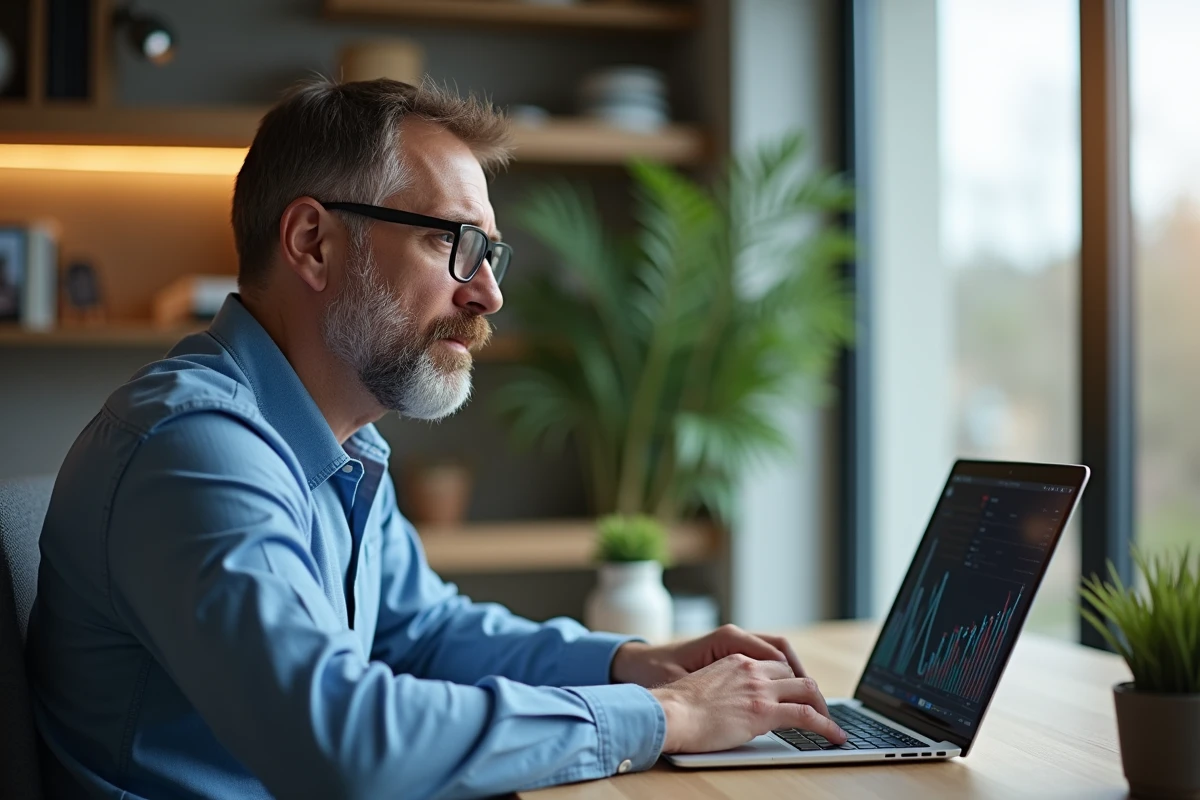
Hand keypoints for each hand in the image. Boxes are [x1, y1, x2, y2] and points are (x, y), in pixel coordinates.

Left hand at [610, 624, 807, 687]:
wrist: (637, 667)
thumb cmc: (659, 675)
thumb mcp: (693, 686)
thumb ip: (729, 692)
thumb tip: (761, 700)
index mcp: (729, 639)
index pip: (780, 656)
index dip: (803, 682)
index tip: (818, 706)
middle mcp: (734, 638)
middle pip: (784, 654)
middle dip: (805, 680)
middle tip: (821, 708)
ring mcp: (732, 646)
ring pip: (777, 657)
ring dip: (794, 678)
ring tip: (809, 704)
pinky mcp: (728, 657)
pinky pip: (763, 662)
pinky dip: (779, 677)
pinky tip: (784, 697)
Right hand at [649, 655, 846, 753]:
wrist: (670, 713)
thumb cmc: (676, 708)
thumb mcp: (704, 688)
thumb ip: (725, 690)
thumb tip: (734, 708)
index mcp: (736, 661)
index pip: (774, 665)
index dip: (789, 680)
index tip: (795, 694)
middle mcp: (751, 669)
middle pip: (794, 674)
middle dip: (809, 692)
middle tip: (817, 709)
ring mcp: (760, 689)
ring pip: (807, 689)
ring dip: (823, 707)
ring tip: (831, 725)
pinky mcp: (764, 711)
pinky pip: (807, 715)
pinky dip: (826, 725)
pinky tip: (835, 736)